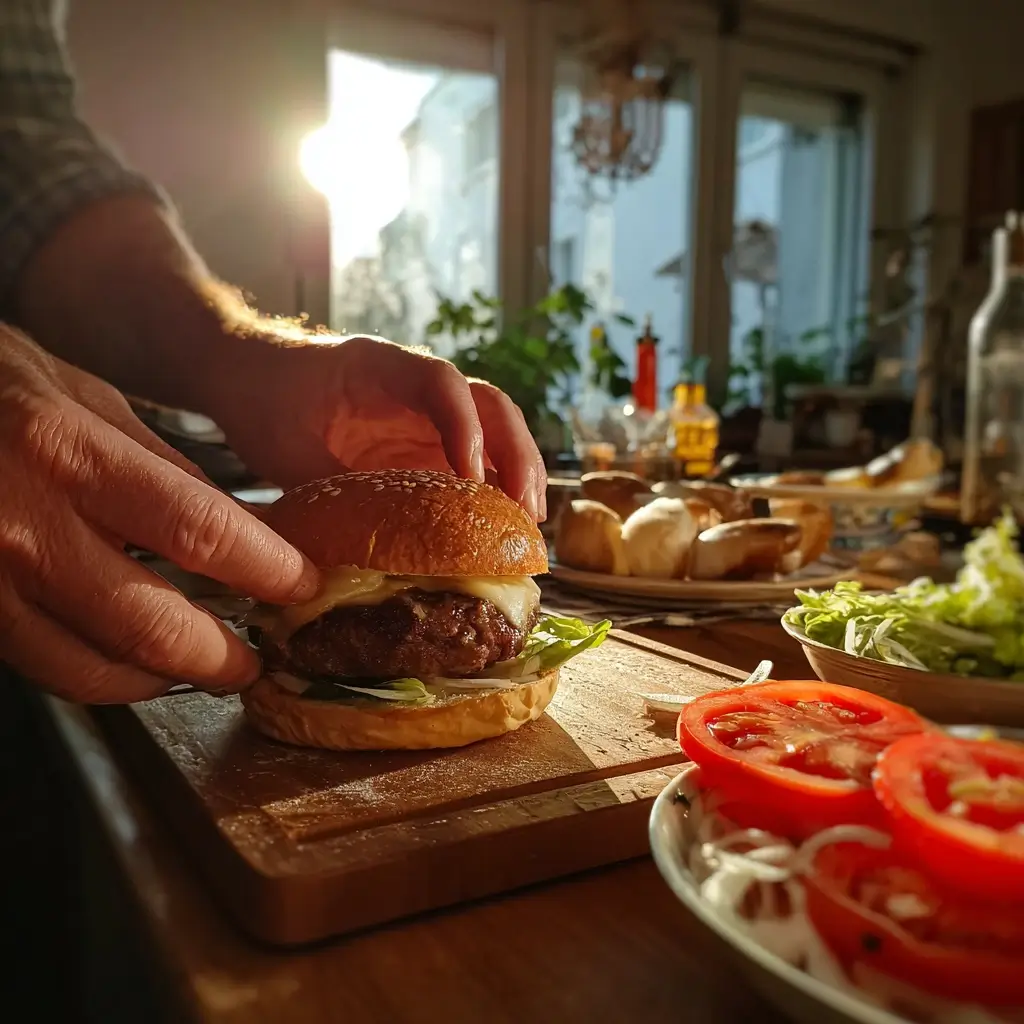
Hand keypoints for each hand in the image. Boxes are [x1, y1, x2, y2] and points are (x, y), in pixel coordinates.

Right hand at [0, 328, 318, 702]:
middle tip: (255, 659)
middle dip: (219, 654)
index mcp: (68, 453)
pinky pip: (44, 666)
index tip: (301, 585)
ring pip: (92, 666)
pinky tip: (136, 665)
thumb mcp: (86, 397)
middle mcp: (24, 525)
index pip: (198, 529)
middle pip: (148, 621)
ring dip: (164, 679)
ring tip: (204, 668)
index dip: (264, 569)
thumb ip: (162, 465)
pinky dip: (104, 676)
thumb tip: (237, 525)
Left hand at [210, 334, 547, 519]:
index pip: (442, 384)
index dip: (465, 429)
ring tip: (529, 525)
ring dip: (520, 472)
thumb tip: (368, 560)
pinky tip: (503, 525)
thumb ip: (332, 493)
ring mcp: (429, 411)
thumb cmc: (266, 402)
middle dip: (516, 457)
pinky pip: (476, 456)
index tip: (473, 481)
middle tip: (525, 514)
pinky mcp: (429, 439)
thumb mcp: (287, 449)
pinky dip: (496, 487)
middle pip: (490, 405)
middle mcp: (419, 384)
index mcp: (382, 367)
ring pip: (495, 428)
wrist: (251, 374)